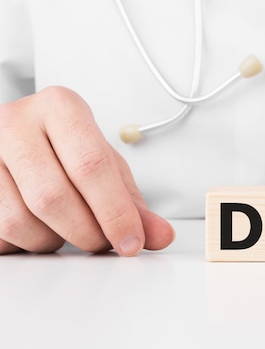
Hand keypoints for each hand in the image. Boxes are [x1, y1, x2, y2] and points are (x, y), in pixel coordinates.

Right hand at [0, 86, 174, 254]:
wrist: (20, 135)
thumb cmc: (68, 149)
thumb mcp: (106, 166)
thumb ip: (133, 203)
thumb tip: (162, 235)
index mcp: (60, 108)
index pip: (91, 165)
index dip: (115, 212)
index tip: (131, 242)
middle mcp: (16, 122)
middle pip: (54, 196)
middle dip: (86, 233)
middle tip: (101, 242)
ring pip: (19, 220)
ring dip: (52, 241)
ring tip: (67, 229)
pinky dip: (24, 243)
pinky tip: (39, 228)